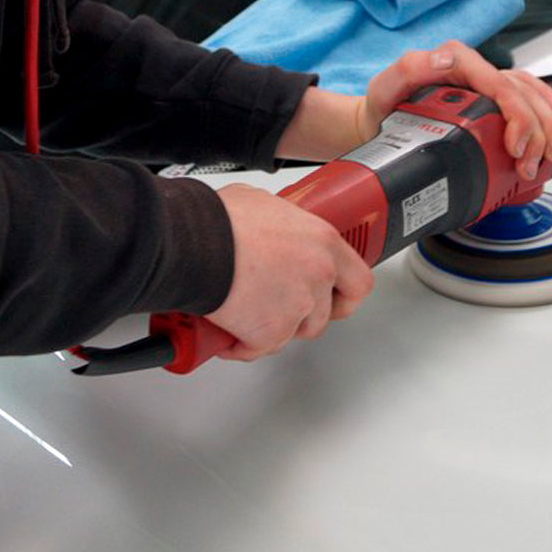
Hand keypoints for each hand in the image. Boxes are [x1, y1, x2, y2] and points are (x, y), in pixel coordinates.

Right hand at [206, 183, 373, 360]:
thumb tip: (269, 225)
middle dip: (302, 317)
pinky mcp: (270, 332)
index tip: (336, 298)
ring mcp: (297, 307)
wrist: (193, 244)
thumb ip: (281, 222)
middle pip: (325, 314)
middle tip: (279, 309)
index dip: (345, 295)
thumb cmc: (219, 221)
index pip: (359, 281)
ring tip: (247, 314)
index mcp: (322, 241)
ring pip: (292, 334)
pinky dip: (240, 345)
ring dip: (271, 330)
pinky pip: (258, 348)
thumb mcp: (261, 203)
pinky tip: (227, 329)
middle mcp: (317, 275)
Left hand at [277, 41, 551, 180]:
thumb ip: (409, 69)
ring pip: (531, 96)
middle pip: (521, 93)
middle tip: (529, 163)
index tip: (513, 145)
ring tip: (546, 159)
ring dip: (546, 128)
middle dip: (536, 131)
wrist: (377, 120)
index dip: (515, 114)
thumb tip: (443, 60)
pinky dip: (546, 110)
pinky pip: (529, 96)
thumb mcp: (386, 86)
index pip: (498, 83)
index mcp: (455, 60)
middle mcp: (474, 69)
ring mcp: (484, 82)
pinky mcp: (490, 97)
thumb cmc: (383, 104)